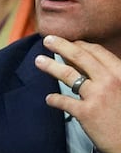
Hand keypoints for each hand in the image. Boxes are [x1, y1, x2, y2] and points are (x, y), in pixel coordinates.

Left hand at [37, 35, 120, 152]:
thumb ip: (113, 78)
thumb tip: (92, 68)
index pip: (97, 52)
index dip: (81, 45)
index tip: (70, 43)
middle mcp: (109, 81)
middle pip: (80, 57)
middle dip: (62, 46)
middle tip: (48, 40)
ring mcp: (97, 96)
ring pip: (69, 75)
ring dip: (51, 66)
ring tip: (39, 61)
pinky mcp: (86, 113)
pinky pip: (64, 101)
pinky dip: (54, 99)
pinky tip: (49, 99)